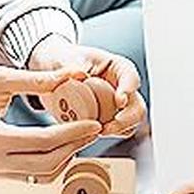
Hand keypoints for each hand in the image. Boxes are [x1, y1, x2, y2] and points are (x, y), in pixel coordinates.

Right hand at [0, 66, 101, 176]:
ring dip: (66, 158)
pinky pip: (34, 177)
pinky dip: (53, 164)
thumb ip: (38, 79)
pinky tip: (62, 147)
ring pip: (44, 175)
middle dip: (75, 147)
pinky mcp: (0, 175)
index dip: (72, 134)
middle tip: (92, 131)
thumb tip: (73, 75)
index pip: (43, 141)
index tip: (92, 125)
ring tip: (79, 137)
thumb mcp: (0, 80)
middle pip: (48, 164)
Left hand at [27, 36, 146, 138]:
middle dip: (126, 119)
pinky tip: (93, 134)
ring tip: (99, 132)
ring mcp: (118, 105)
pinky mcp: (109, 119)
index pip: (130, 77)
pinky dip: (109, 134)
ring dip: (119, 130)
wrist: (56, 73)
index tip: (120, 100)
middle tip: (108, 126)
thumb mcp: (67, 59)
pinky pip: (117, 131)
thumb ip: (72, 66)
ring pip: (130, 122)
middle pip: (137, 105)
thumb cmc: (65, 61)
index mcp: (117, 68)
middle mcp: (122, 87)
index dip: (128, 89)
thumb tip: (79, 74)